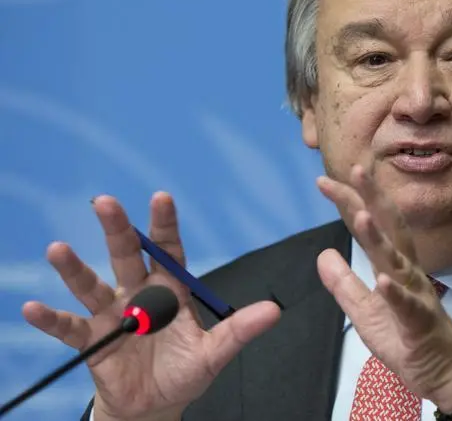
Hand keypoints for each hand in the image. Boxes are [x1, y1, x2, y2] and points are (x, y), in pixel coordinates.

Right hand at [21, 192, 280, 420]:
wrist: (155, 404)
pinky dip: (50, 320)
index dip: (164, 225)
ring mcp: (112, 314)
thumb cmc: (184, 370)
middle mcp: (138, 293)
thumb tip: (274, 311)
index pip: (168, 250)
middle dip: (117, 230)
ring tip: (58, 250)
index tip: (161, 197)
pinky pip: (69, 327)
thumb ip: (239, 330)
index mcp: (170, 289)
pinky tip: (32, 308)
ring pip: (91, 285)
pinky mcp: (93, 340)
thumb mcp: (215, 353)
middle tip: (106, 202)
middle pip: (126, 256)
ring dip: (74, 269)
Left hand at [316, 165, 451, 413]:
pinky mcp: (419, 322)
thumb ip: (344, 283)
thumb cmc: (405, 337)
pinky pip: (407, 306)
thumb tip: (323, 254)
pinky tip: (384, 280)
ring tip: (360, 215)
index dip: (349, 203)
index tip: (325, 181)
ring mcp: (415, 294)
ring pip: (397, 261)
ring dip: (379, 238)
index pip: (370, 227)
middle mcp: (407, 271)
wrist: (442, 371)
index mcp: (393, 265)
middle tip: (354, 170)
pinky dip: (396, 293)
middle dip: (372, 198)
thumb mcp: (364, 311)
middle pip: (390, 228)